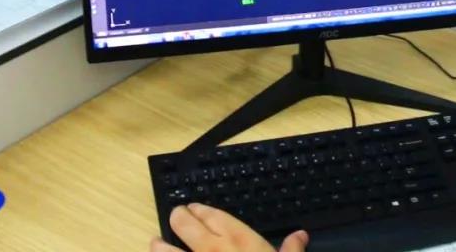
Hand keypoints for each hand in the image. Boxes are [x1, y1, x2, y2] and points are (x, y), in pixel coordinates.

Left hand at [150, 203, 309, 251]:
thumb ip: (291, 250)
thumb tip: (299, 236)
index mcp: (237, 239)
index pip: (211, 214)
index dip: (200, 209)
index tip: (194, 208)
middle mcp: (210, 248)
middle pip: (184, 224)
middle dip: (178, 217)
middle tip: (176, 216)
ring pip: (166, 251)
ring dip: (160, 246)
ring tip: (155, 242)